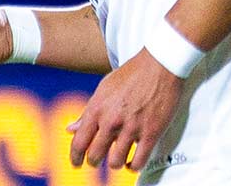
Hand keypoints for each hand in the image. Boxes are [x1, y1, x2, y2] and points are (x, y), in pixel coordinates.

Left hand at [68, 49, 182, 171]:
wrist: (160, 63)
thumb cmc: (132, 73)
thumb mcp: (104, 88)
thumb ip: (87, 112)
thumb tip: (69, 129)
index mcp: (97, 108)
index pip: (79, 142)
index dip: (75, 157)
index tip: (77, 163)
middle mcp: (112, 120)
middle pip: (95, 156)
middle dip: (95, 161)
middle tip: (98, 161)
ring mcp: (132, 127)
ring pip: (116, 162)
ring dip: (116, 164)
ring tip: (119, 159)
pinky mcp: (151, 132)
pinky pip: (139, 161)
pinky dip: (134, 167)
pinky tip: (133, 163)